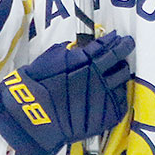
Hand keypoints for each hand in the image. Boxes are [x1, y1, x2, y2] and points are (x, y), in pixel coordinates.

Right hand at [0, 31, 133, 154]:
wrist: (31, 116)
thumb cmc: (37, 84)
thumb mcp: (52, 57)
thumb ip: (72, 51)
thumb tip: (83, 48)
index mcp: (86, 59)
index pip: (109, 45)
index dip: (116, 40)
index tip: (121, 38)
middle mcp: (99, 75)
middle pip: (120, 60)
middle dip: (122, 53)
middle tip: (123, 50)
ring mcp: (104, 96)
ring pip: (123, 80)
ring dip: (120, 74)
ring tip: (116, 72)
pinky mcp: (107, 115)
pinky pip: (120, 101)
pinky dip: (117, 94)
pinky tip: (112, 91)